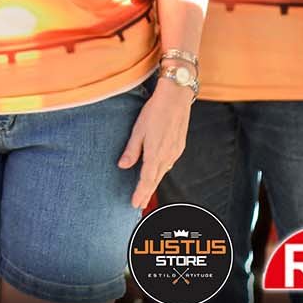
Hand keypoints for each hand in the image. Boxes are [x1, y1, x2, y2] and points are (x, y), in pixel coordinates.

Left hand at [117, 78, 193, 208]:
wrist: (176, 98)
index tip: (134, 204)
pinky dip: (161, 172)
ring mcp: (175, 152)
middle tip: (138, 204)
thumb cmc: (154, 111)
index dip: (140, 193)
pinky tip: (157, 173)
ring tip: (145, 192)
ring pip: (163, 173)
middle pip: (155, 180)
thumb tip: (122, 166)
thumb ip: (132, 150)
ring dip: (154, 183)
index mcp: (155, 153)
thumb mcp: (138, 129)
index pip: (147, 179)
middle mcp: (167, 156)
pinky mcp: (179, 146)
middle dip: (146, 193)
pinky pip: (169, 164)